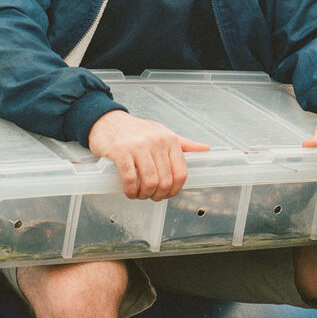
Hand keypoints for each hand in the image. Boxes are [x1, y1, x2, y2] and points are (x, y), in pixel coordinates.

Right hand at [87, 111, 210, 200]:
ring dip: (144, 194)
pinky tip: (129, 191)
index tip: (168, 194)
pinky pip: (129, 178)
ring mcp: (138, 147)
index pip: (181, 172)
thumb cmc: (138, 131)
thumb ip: (184, 144)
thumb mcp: (164, 133)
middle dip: (158, 194)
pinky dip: (130, 190)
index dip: (175, 189)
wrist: (109, 121)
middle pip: (165, 180)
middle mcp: (157, 142)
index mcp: (171, 140)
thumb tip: (206, 149)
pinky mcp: (120, 152)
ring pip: (149, 181)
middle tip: (151, 196)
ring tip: (139, 194)